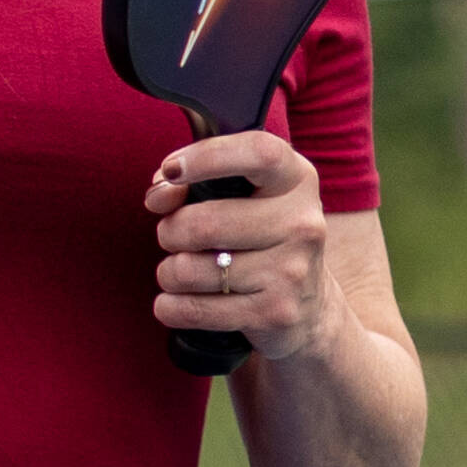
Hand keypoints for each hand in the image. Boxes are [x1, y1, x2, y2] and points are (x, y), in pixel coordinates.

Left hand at [146, 132, 335, 362]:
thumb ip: (194, 184)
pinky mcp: (274, 313)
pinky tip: (177, 301)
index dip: (207, 157)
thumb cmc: (258, 238)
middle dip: (169, 232)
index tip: (172, 170)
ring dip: (169, 272)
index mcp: (296, 180)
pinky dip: (170, 307)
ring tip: (184, 272)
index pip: (258, 153)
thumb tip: (159, 194)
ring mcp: (291, 271)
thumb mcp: (242, 198)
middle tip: (175, 237)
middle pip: (203, 223)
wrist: (307, 306)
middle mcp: (302, 223)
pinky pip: (192, 310)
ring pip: (189, 270)